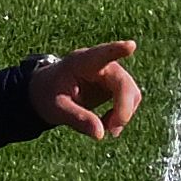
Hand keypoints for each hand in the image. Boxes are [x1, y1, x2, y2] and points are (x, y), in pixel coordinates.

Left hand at [28, 40, 142, 139]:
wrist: (48, 92)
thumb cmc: (48, 95)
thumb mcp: (56, 109)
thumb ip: (77, 119)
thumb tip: (101, 134)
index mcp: (81, 62)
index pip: (102, 54)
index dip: (117, 50)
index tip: (130, 45)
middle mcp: (101, 64)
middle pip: (124, 83)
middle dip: (123, 108)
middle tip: (112, 131)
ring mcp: (111, 74)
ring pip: (131, 93)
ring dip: (123, 115)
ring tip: (106, 130)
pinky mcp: (116, 86)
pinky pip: (128, 102)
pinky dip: (120, 116)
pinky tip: (106, 125)